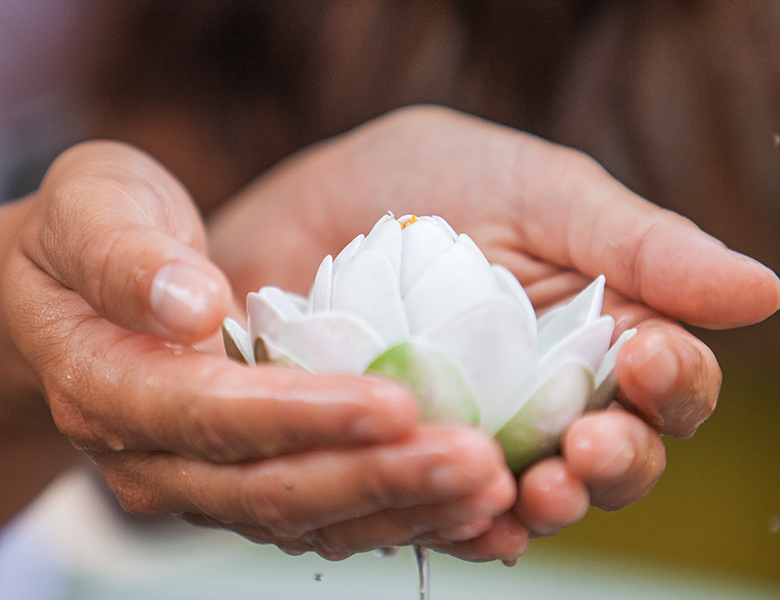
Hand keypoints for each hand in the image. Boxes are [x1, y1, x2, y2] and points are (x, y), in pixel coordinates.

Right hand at [0, 141, 515, 558]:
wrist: (63, 296)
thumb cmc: (81, 236)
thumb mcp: (88, 212)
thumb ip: (126, 257)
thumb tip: (193, 303)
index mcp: (113, 387)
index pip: (213, 416)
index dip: (303, 415)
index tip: (395, 400)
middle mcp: (159, 456)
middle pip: (273, 489)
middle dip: (379, 478)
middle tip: (477, 463)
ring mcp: (205, 480)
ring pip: (309, 519)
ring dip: (403, 509)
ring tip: (491, 491)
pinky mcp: (249, 478)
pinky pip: (326, 515)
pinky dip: (396, 515)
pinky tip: (462, 505)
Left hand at [208, 105, 779, 561]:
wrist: (317, 204)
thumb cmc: (434, 182)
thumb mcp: (542, 193)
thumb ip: (643, 246)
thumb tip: (760, 291)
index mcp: (602, 327)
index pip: (667, 381)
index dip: (675, 384)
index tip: (651, 362)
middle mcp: (552, 392)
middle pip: (615, 457)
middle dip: (616, 464)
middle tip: (591, 451)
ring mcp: (485, 431)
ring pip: (541, 495)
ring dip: (549, 507)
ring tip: (537, 493)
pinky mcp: (418, 454)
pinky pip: (450, 506)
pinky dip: (465, 521)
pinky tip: (469, 519)